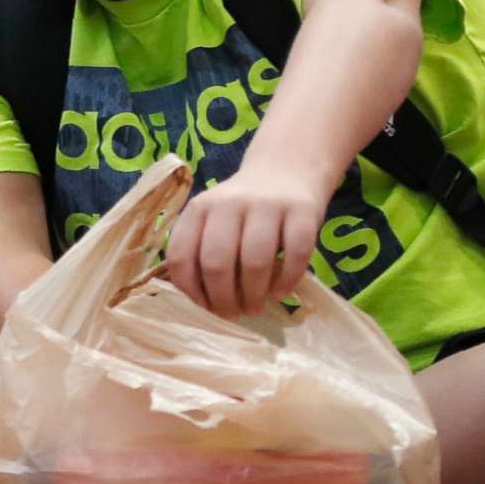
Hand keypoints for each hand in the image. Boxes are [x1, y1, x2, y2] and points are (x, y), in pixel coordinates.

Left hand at [165, 165, 328, 318]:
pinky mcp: (303, 210)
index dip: (191, 291)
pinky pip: (295, 255)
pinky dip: (286, 282)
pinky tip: (280, 293)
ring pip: (254, 262)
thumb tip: (201, 306)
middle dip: (223, 300)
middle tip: (233, 314)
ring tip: (255, 307)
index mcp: (199, 209)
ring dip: (253, 295)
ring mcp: (268, 205)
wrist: (286, 169)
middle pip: (216, 263)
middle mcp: (229, 203)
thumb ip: (200, 252)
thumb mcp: (211, 220)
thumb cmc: (242, 209)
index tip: (205, 309)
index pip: (181, 257)